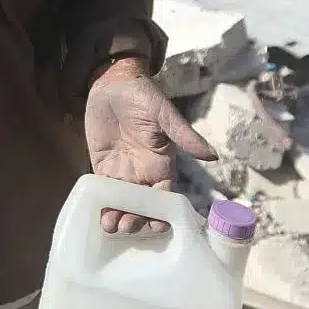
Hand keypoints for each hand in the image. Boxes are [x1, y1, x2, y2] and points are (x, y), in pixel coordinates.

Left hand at [83, 58, 215, 233]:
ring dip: (117, 215)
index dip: (162, 212)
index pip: (164, 195)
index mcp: (161, 163)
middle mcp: (143, 172)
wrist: (111, 81)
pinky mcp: (103, 167)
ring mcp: (122, 171)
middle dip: (136, 219)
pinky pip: (103, 191)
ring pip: (122, 203)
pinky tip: (95, 213)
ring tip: (109, 225)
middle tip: (125, 227)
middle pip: (142, 205)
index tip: (158, 226)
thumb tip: (213, 156)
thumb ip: (184, 135)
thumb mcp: (164, 113)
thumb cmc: (143, 94)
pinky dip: (101, 204)